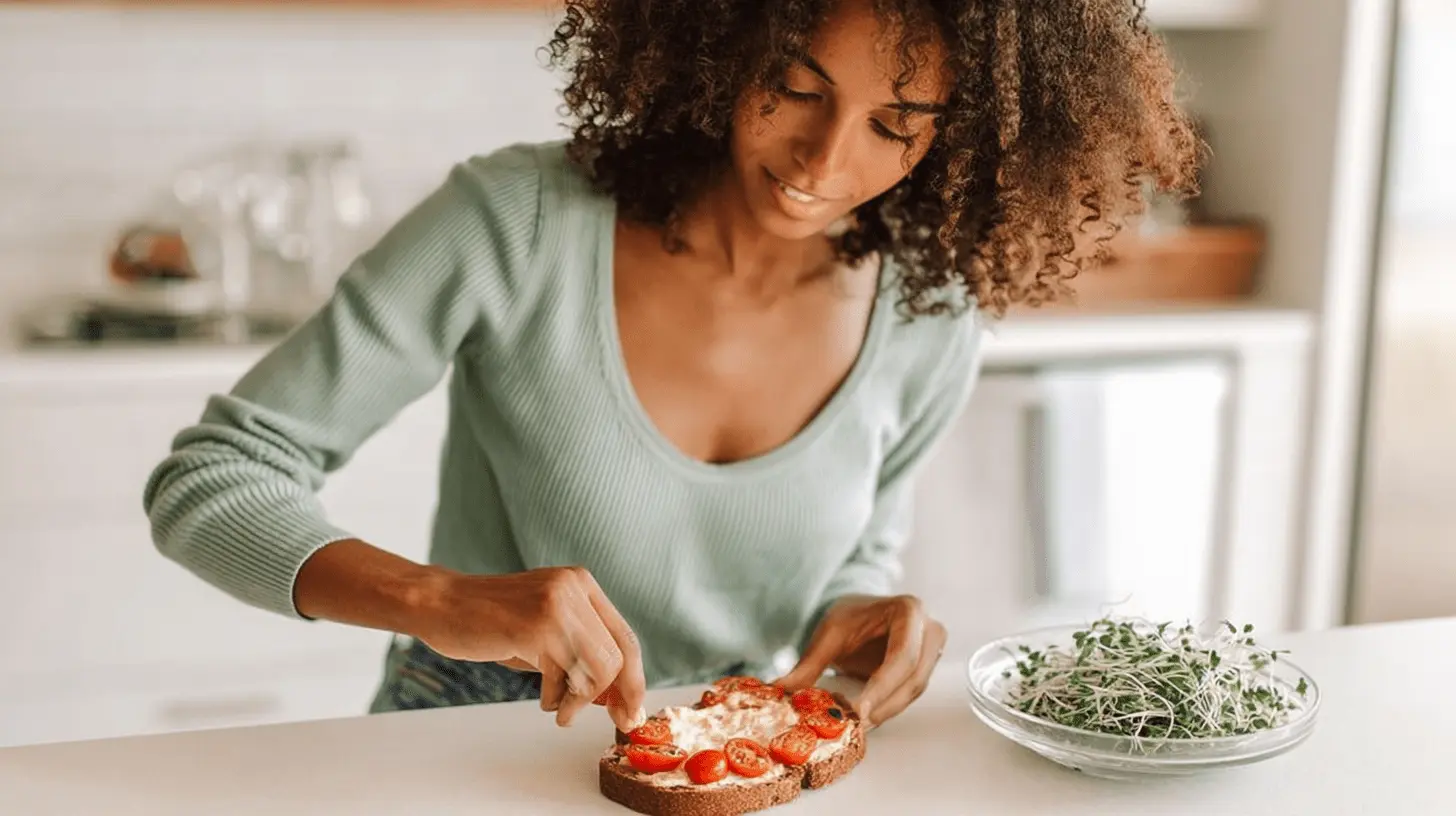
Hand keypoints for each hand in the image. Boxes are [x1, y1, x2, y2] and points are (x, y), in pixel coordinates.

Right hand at [414, 565, 646, 732]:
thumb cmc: (492, 623)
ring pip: (600, 668)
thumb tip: (619, 697)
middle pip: (620, 655)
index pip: (625, 636)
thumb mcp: (546, 633)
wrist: (442, 605)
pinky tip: (545, 699)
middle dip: (621, 695)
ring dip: (582, 700)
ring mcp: (557, 604)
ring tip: (561, 710)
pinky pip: (566, 676)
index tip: (631, 710)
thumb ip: (580, 653)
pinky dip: (558, 698)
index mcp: (581, 584)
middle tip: (614, 720)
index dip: (635, 678)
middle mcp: (574, 587)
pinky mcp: (536, 625)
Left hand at [773, 594, 945, 728]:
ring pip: (913, 691)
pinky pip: (908, 694)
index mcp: (909, 610)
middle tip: (855, 724)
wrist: (861, 613)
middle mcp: (929, 630)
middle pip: (913, 678)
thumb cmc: (849, 617)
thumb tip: (781, 690)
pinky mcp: (926, 669)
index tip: (858, 710)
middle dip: (883, 704)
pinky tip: (865, 717)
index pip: (902, 655)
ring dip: (885, 710)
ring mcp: (932, 651)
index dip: (882, 686)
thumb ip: (808, 665)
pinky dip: (887, 707)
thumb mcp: (827, 635)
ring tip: (855, 724)